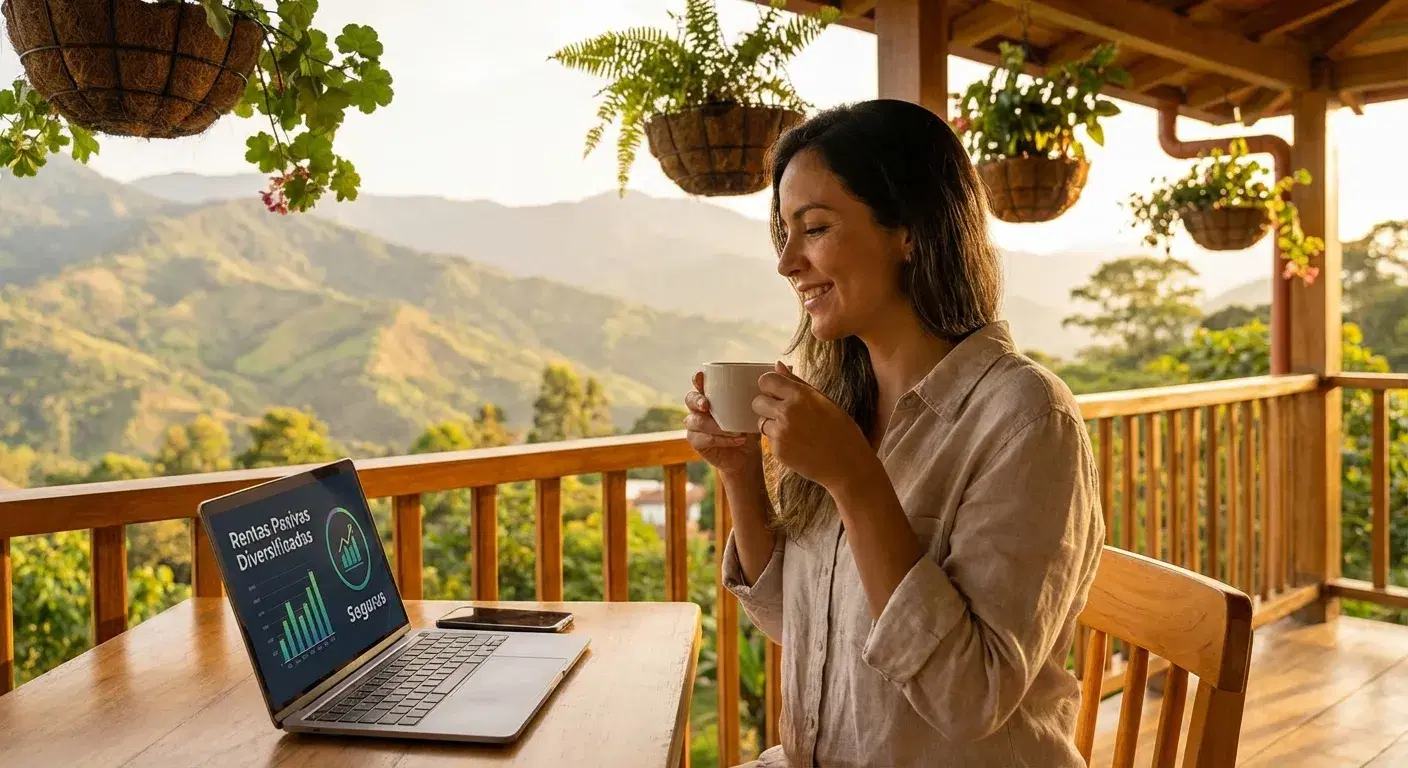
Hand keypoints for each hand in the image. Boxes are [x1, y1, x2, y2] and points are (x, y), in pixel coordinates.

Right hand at [684, 370, 762, 476]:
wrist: (748, 456)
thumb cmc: (751, 426)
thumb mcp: (759, 406)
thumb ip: (767, 387)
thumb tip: (780, 364)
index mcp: (712, 395)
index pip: (699, 382)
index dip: (697, 379)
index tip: (701, 377)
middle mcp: (700, 408)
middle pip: (690, 399)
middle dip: (697, 400)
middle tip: (707, 405)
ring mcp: (697, 426)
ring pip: (695, 421)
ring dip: (713, 425)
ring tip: (735, 430)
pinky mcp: (698, 443)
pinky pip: (702, 439)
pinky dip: (719, 439)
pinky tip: (737, 439)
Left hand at [753, 362, 871, 490]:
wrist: (847, 465)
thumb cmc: (841, 431)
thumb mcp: (824, 401)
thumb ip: (797, 382)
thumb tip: (778, 365)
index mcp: (800, 395)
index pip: (766, 380)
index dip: (770, 386)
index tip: (777, 392)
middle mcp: (786, 412)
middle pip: (757, 401)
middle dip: (767, 406)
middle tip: (785, 413)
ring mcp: (780, 433)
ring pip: (761, 422)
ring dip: (772, 424)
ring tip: (795, 430)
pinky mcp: (777, 451)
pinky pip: (769, 440)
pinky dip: (779, 441)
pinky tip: (798, 444)